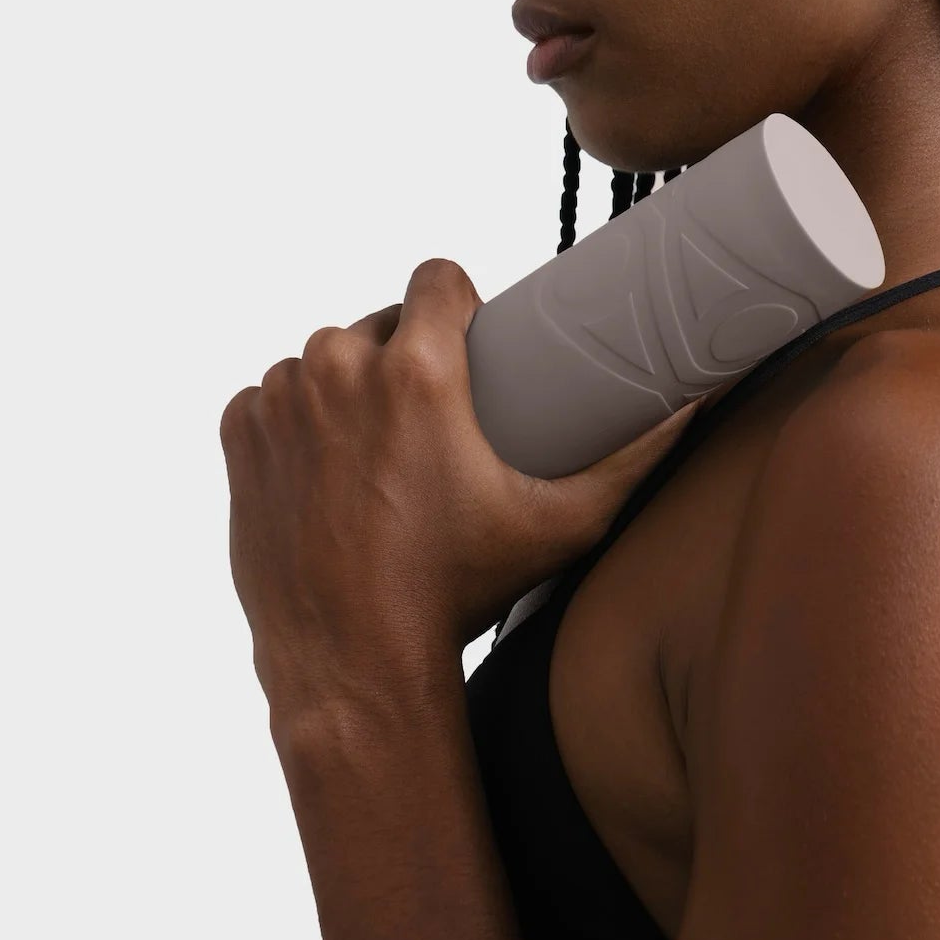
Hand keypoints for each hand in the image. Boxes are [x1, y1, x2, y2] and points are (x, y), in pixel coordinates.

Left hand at [221, 256, 704, 721]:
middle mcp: (338, 368)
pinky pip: (270, 398)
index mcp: (416, 369)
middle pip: (377, 321)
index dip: (454, 303)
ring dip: (344, 388)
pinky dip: (292, 422)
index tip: (462, 342)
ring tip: (375, 448)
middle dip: (401, 355)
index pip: (435, 275)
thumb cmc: (461, 592)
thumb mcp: (562, 524)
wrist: (353, 664)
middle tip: (427, 419)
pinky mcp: (240, 436)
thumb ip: (634, 456)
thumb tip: (699, 399)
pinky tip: (322, 465)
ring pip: (321, 359)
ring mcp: (280, 400)